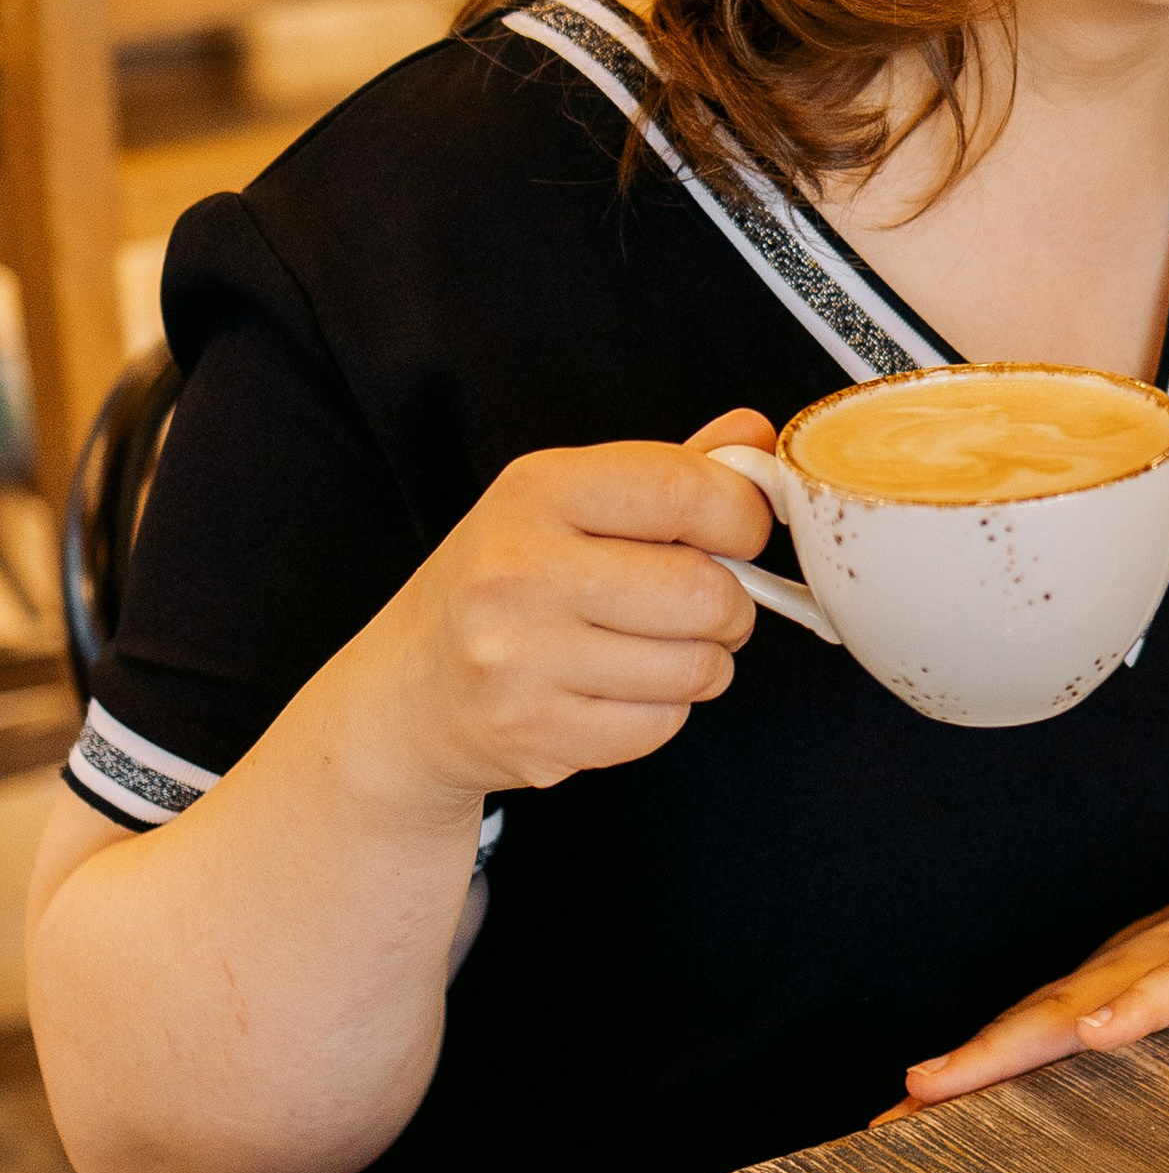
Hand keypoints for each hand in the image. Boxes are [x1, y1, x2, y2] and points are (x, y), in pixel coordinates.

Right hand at [346, 409, 777, 814]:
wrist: (406, 692)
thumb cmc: (503, 582)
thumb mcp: (567, 501)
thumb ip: (668, 470)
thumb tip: (757, 437)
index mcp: (537, 491)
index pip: (686, 488)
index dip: (744, 516)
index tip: (740, 533)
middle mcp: (520, 570)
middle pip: (705, 591)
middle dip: (732, 604)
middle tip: (706, 605)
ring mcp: (522, 659)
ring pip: (697, 667)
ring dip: (703, 662)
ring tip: (657, 648)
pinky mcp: (537, 734)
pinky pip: (663, 724)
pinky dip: (663, 711)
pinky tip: (618, 690)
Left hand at [899, 782, 1168, 1104]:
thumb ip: (1167, 1024)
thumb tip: (1116, 1071)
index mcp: (1128, 977)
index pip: (1026, 1034)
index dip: (961, 1076)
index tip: (895, 1124)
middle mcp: (1136, 962)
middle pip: (1027, 1024)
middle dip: (955, 1074)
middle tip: (885, 1120)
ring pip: (1079, 1007)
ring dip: (1004, 1046)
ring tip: (941, 1084)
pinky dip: (1131, 1012)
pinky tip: (1096, 1035)